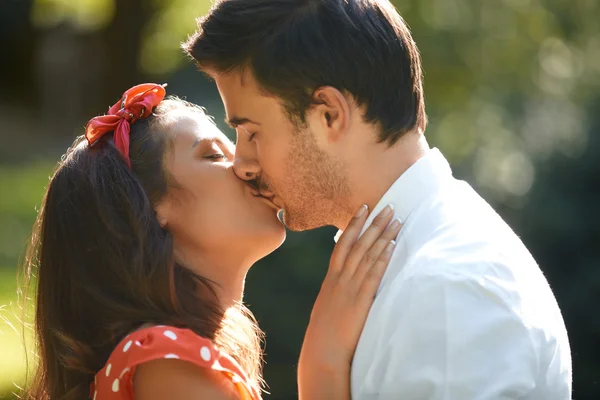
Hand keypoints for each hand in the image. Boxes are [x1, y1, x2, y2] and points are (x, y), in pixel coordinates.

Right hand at [298, 204, 400, 399]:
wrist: (322, 351)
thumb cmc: (324, 334)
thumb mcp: (327, 307)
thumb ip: (336, 292)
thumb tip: (343, 285)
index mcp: (331, 279)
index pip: (343, 244)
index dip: (354, 225)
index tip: (364, 208)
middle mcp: (340, 278)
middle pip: (358, 243)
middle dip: (374, 223)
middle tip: (389, 206)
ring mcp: (350, 287)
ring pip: (368, 254)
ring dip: (383, 235)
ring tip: (397, 220)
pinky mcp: (361, 299)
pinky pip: (374, 273)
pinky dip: (383, 257)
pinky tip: (393, 245)